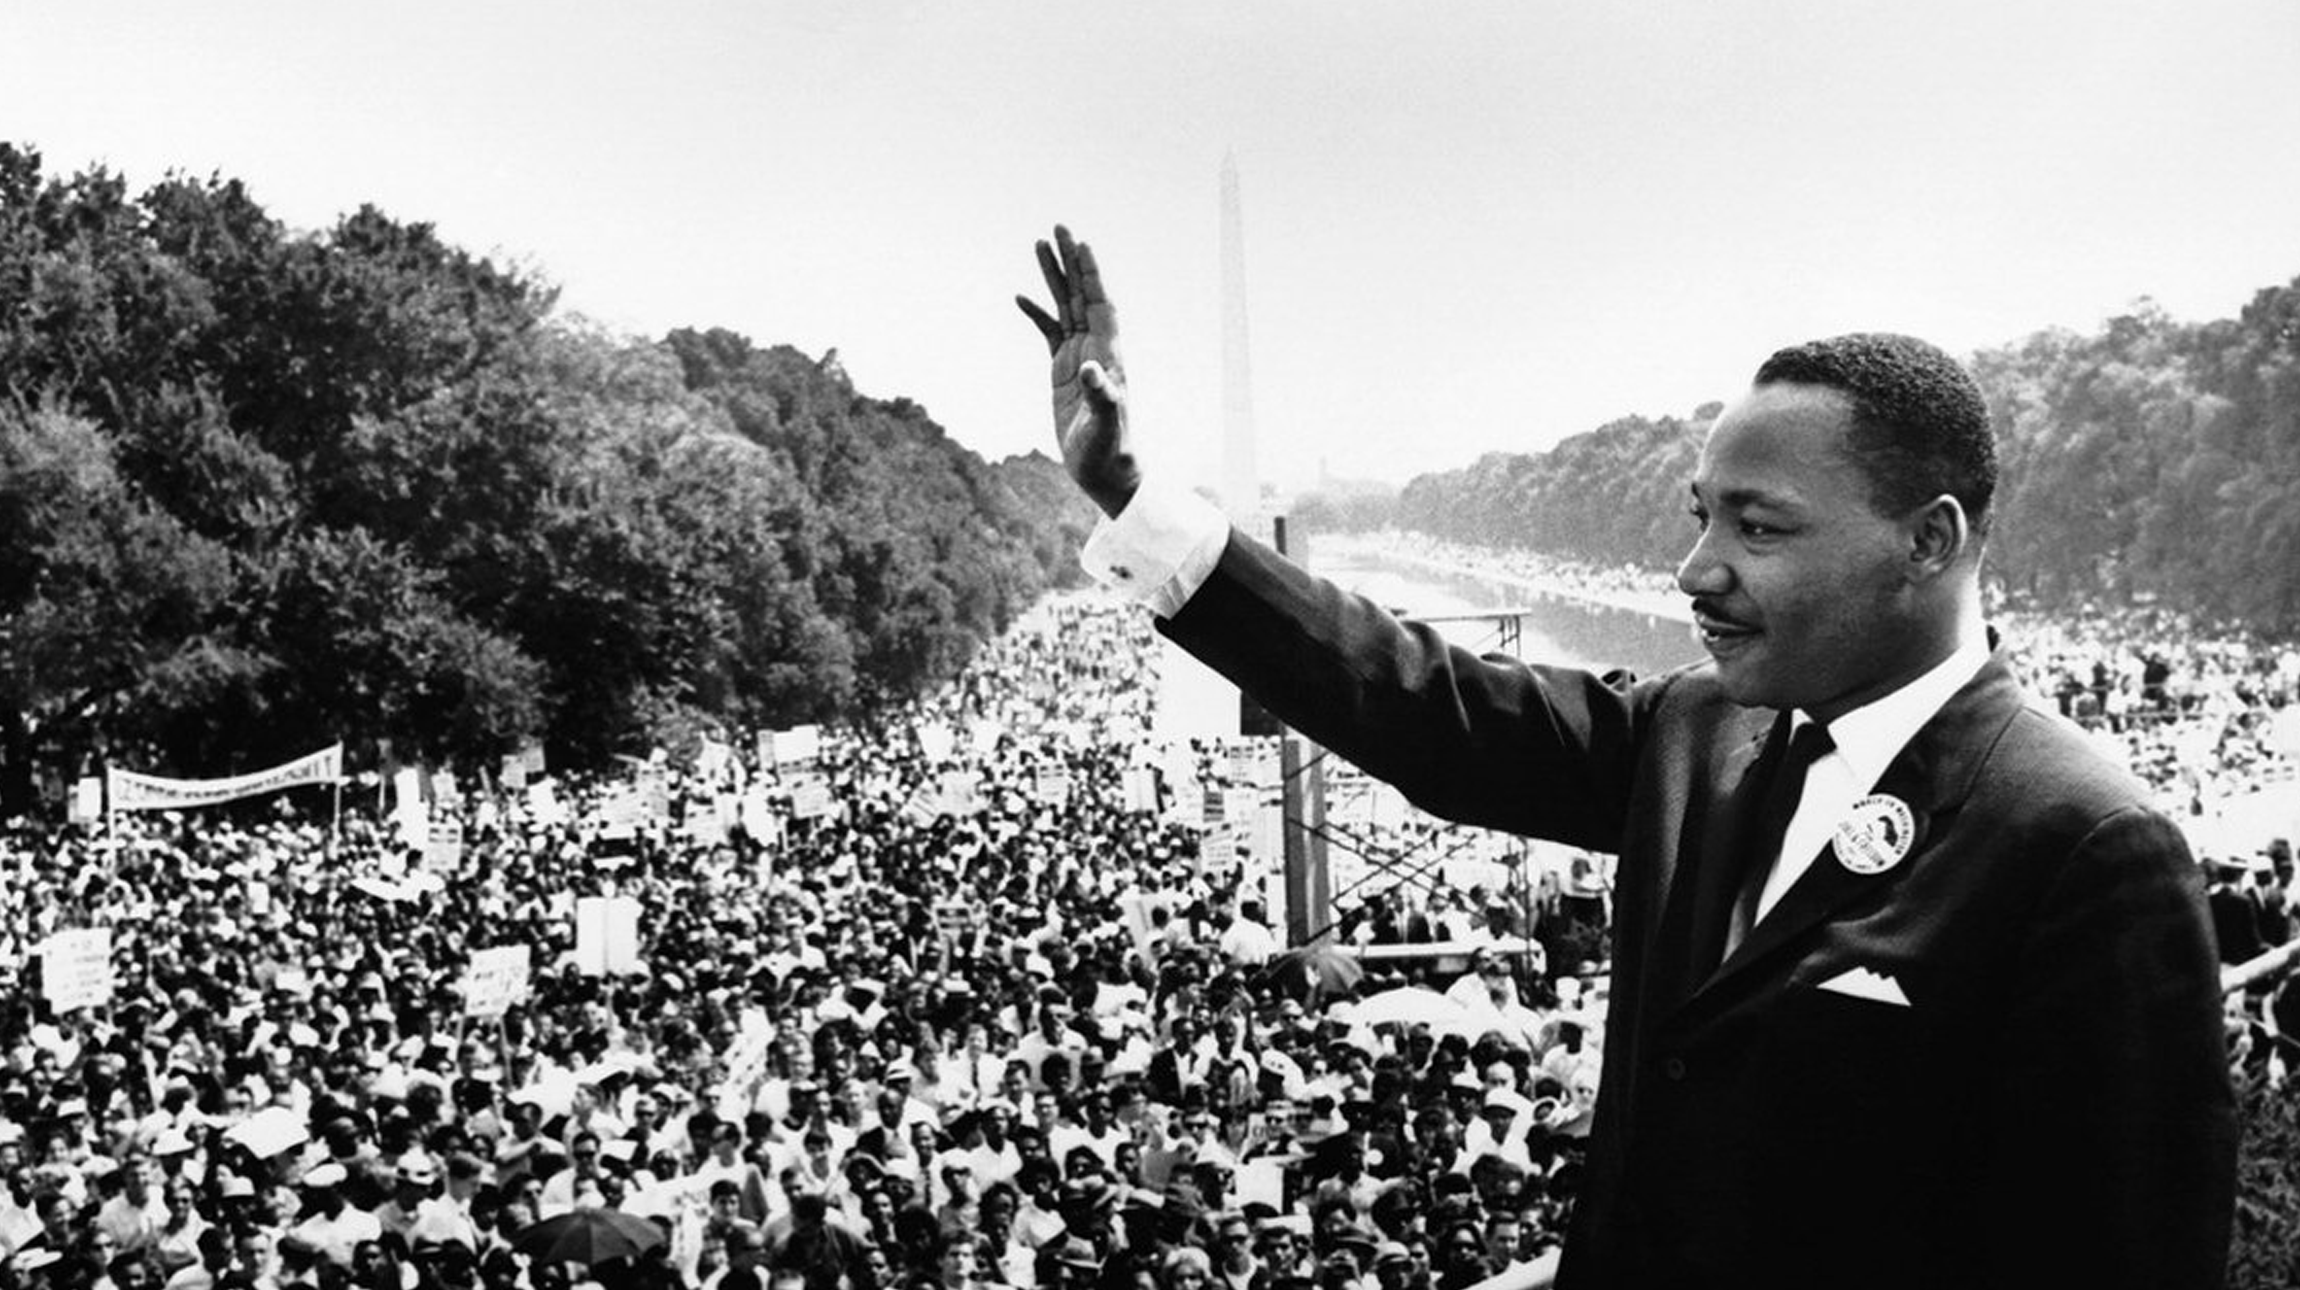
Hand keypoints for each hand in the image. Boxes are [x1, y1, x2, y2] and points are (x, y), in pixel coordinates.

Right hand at [1016, 225, 1139, 517]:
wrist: (1106, 472)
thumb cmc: (1110, 452)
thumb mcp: (1105, 426)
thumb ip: (1101, 397)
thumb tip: (1090, 370)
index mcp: (1109, 355)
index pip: (1101, 304)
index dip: (1092, 275)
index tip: (1081, 244)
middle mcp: (1097, 349)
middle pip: (1083, 295)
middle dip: (1070, 261)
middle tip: (1058, 227)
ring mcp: (1079, 358)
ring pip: (1065, 307)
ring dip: (1053, 277)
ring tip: (1038, 245)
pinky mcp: (1063, 372)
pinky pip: (1049, 332)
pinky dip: (1036, 313)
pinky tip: (1020, 297)